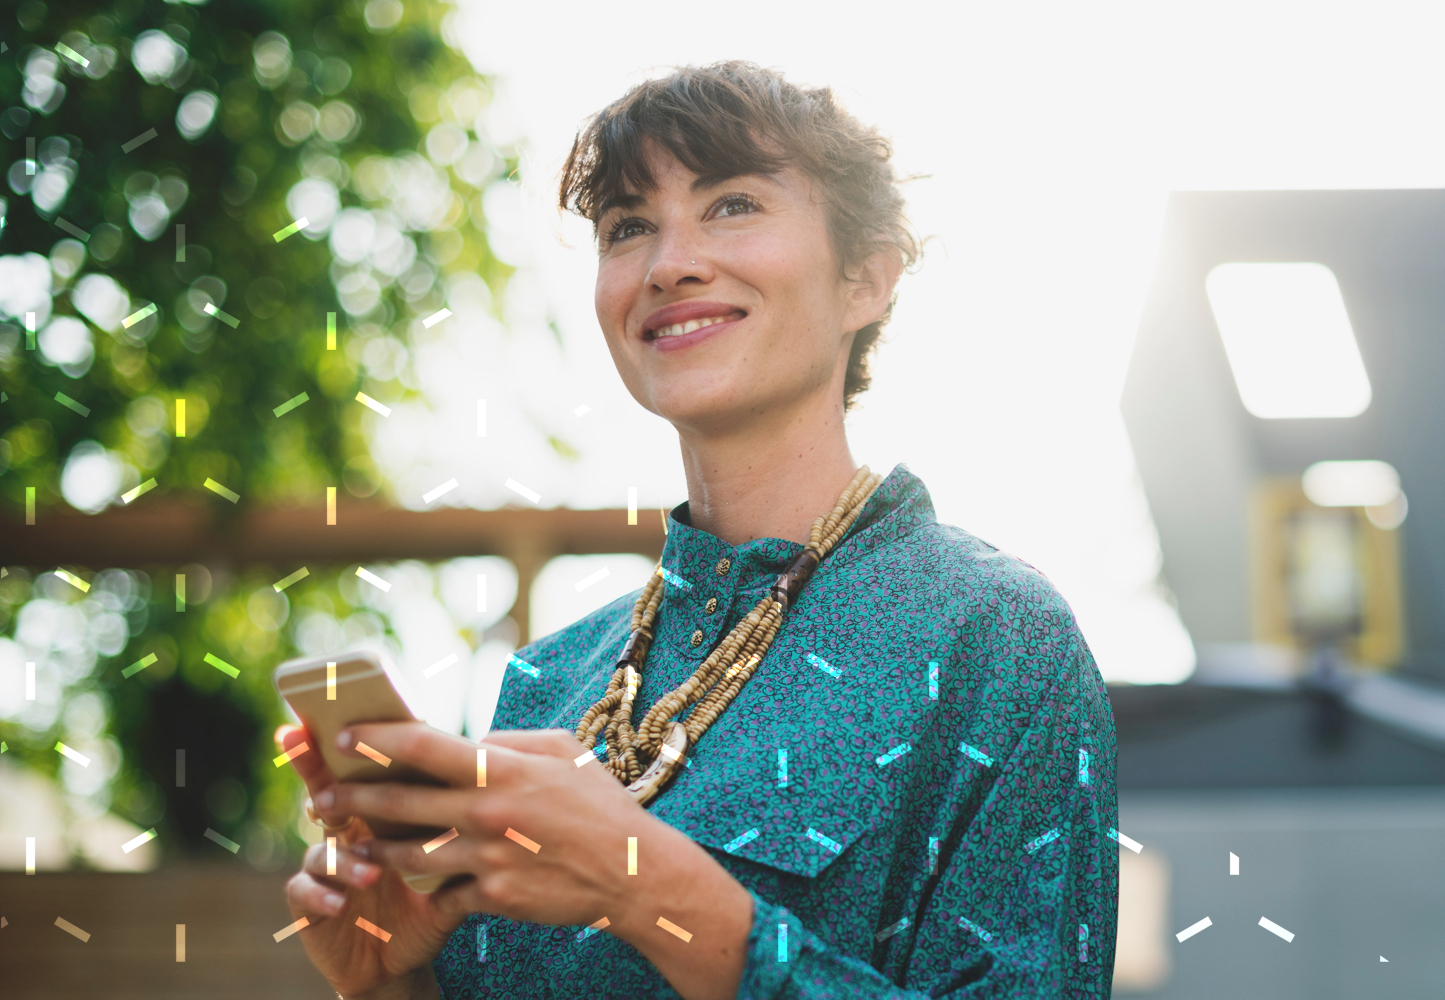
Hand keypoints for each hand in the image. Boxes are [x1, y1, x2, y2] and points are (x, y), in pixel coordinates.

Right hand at [277, 724, 460, 998]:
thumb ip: (468, 819)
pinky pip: (303, 891)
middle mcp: (346, 831)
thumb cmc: (431, 900)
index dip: (354, 742)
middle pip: (324, 789)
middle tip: (311, 751)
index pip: (367, 769)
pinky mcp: (310, 903)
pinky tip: (339, 903)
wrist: (403, 958)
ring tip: (371, 872)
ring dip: (342, 858)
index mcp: (381, 813)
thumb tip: (501, 770)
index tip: (348, 715)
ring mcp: (324, 866)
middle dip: (312, 768)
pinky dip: (320, 893)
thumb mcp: (455, 860)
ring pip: (320, 847)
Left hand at [324, 725, 649, 928]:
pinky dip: (429, 887)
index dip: (375, 739)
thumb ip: (510, 742)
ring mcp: (487, 857)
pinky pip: (445, 891)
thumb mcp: (563, 751)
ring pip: (409, 854)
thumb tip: (470, 742)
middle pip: (398, 802)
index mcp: (501, 769)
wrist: (633, 872)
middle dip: (350, 798)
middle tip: (321, 796)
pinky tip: (411, 883)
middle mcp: (486, 812)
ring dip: (374, 848)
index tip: (344, 737)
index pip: (422, 746)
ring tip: (351, 843)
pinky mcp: (493, 896)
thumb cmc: (599, 804)